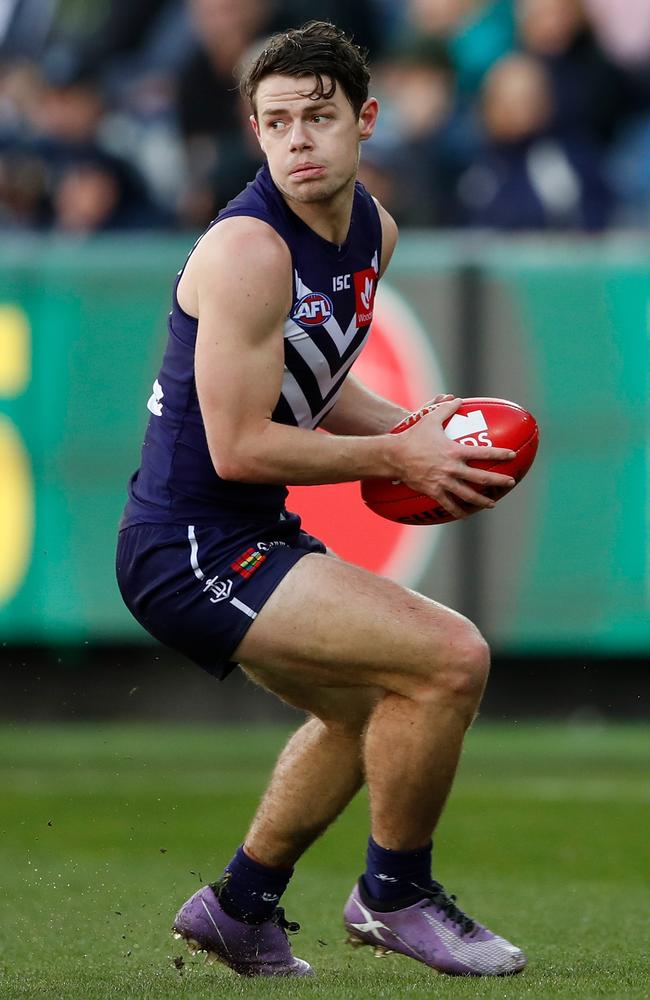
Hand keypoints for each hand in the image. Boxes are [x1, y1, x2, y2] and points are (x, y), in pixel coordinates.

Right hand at [395, 398, 516, 519]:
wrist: (395, 455)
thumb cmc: (413, 436)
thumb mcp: (430, 419)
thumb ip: (445, 408)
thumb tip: (457, 398)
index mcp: (455, 451)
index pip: (483, 453)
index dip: (500, 454)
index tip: (512, 455)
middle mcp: (452, 468)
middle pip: (481, 477)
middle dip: (498, 481)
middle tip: (510, 482)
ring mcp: (443, 481)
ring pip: (468, 495)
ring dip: (482, 500)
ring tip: (492, 503)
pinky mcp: (433, 491)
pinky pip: (449, 504)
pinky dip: (459, 511)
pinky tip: (466, 514)